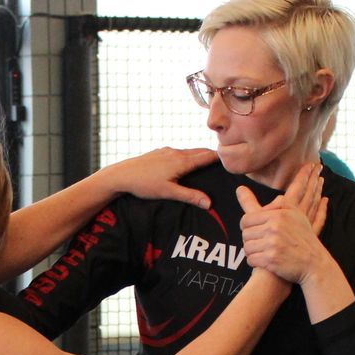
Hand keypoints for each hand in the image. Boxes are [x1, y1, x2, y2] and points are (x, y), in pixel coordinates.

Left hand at [103, 146, 219, 208]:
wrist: (122, 175)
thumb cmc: (144, 185)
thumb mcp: (169, 192)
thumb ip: (190, 196)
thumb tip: (209, 203)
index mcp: (182, 161)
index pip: (206, 156)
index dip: (220, 157)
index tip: (232, 157)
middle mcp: (176, 152)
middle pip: (200, 151)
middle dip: (213, 155)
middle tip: (226, 159)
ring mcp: (167, 151)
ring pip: (189, 151)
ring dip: (200, 155)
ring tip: (210, 161)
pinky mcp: (159, 152)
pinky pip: (179, 152)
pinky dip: (188, 156)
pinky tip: (187, 162)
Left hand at [235, 162, 329, 284]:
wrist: (313, 262)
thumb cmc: (303, 238)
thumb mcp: (295, 214)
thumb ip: (278, 203)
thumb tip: (241, 189)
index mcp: (278, 215)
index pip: (247, 219)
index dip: (246, 226)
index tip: (252, 231)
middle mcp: (275, 228)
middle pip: (245, 234)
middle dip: (250, 240)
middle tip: (258, 244)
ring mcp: (273, 244)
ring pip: (247, 247)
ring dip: (251, 252)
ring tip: (261, 252)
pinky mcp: (271, 259)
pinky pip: (251, 260)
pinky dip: (254, 262)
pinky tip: (263, 262)